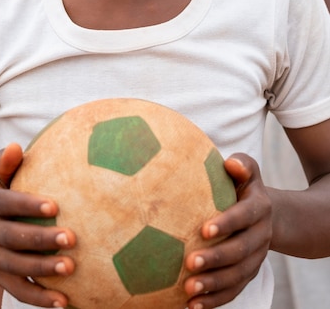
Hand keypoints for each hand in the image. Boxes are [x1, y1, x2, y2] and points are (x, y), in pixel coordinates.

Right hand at [0, 143, 75, 307]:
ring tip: (71, 268)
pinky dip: (38, 297)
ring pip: (14, 267)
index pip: (6, 203)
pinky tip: (63, 302)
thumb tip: (16, 147)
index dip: (28, 205)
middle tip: (71, 238)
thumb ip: (4, 159)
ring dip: (42, 270)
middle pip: (11, 238)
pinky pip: (16, 289)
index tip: (55, 206)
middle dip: (40, 240)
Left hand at [184, 154, 271, 308]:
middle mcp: (261, 235)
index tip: (203, 230)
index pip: (244, 216)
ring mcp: (256, 257)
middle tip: (190, 262)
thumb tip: (230, 162)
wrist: (268, 212)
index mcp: (259, 208)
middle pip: (240, 251)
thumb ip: (241, 165)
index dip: (227, 223)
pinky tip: (192, 306)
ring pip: (238, 275)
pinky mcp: (248, 274)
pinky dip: (215, 300)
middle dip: (216, 258)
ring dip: (213, 284)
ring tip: (188, 289)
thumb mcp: (248, 171)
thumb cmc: (244, 185)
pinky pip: (234, 290)